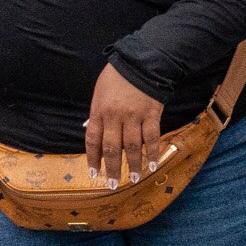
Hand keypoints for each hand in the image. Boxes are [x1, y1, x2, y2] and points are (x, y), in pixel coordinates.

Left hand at [84, 65, 167, 184]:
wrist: (141, 61)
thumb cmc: (117, 76)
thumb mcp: (99, 93)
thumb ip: (97, 113)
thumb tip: (94, 132)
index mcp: (99, 111)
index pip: (93, 140)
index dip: (93, 159)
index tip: (94, 173)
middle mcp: (115, 117)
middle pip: (112, 148)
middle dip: (112, 168)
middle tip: (113, 184)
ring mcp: (134, 116)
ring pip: (132, 146)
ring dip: (134, 164)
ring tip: (135, 178)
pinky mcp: (152, 114)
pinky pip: (151, 137)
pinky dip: (152, 152)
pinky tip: (152, 164)